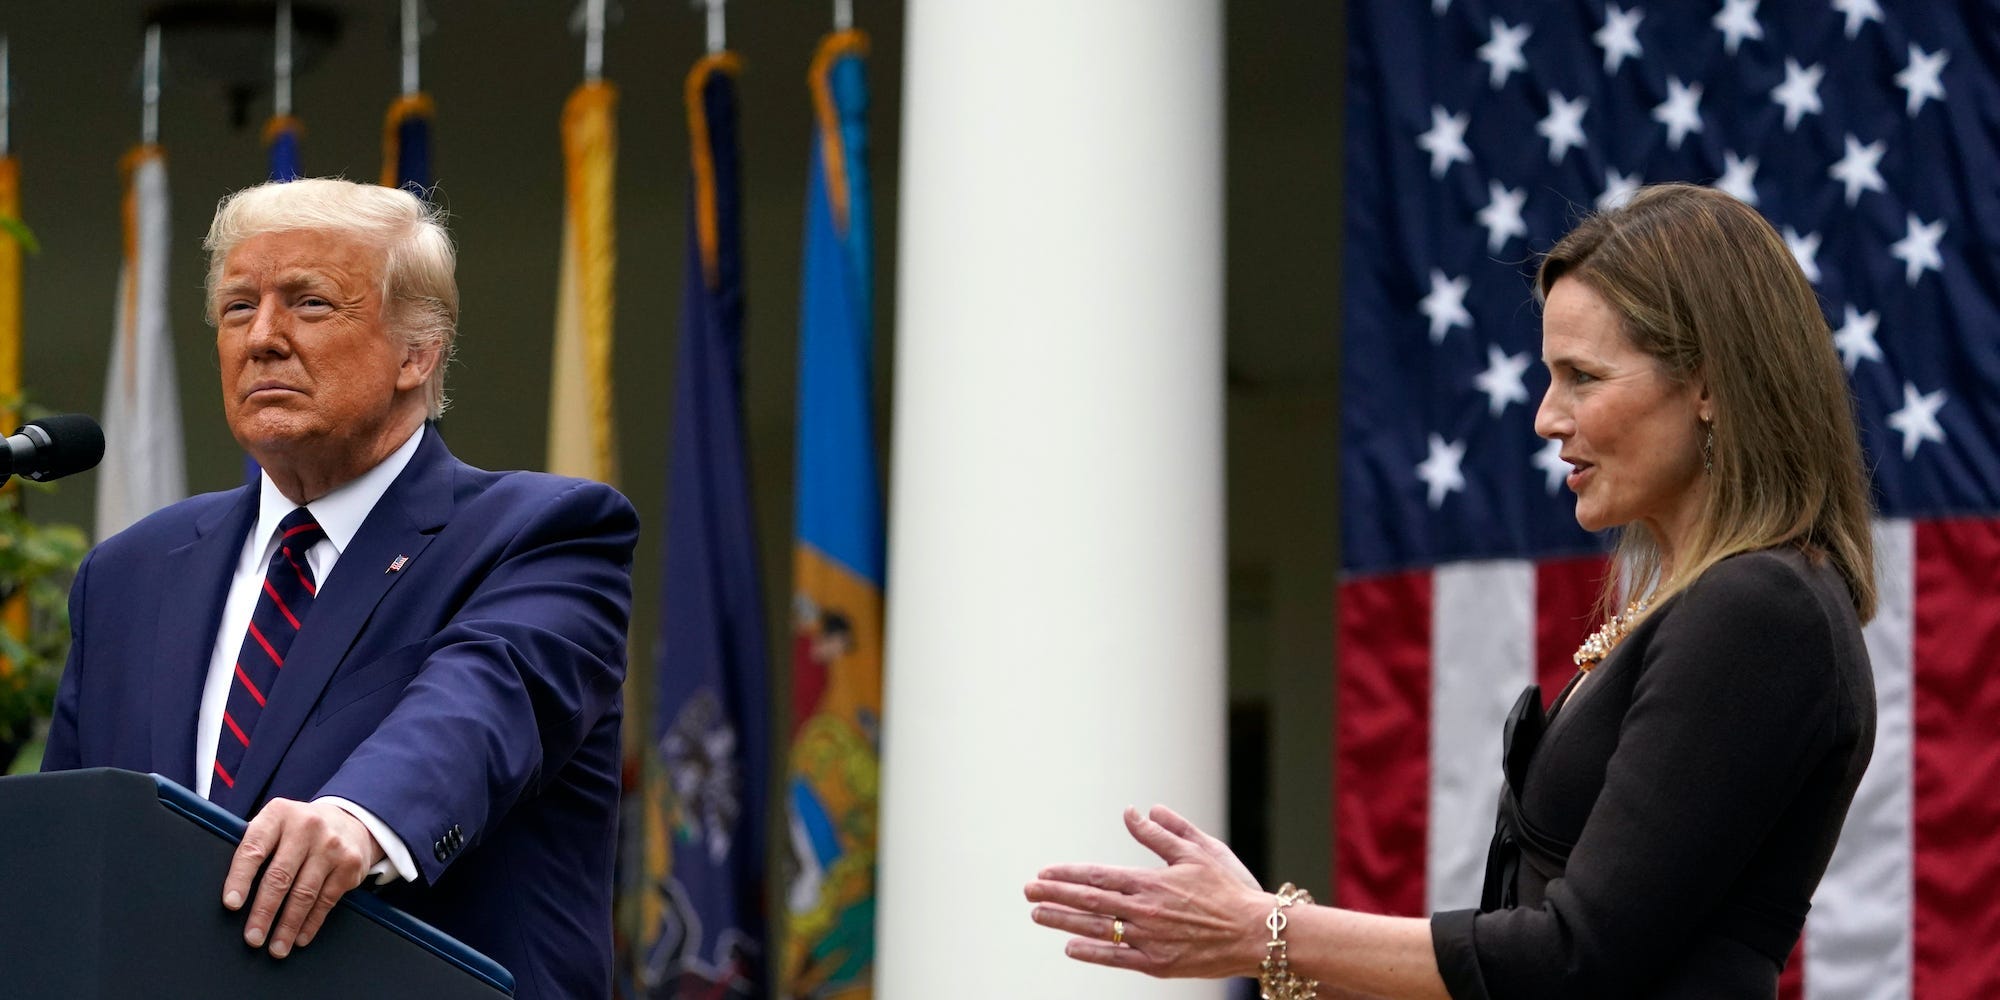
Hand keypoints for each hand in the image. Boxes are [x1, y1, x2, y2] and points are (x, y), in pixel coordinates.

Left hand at [223, 798, 385, 957]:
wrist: (350, 821)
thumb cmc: (299, 830)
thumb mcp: (276, 824)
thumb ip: (256, 846)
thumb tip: (231, 893)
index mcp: (278, 814)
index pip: (254, 849)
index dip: (240, 879)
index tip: (231, 904)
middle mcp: (307, 826)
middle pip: (280, 877)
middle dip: (263, 912)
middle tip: (253, 937)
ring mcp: (331, 845)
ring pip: (304, 894)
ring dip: (287, 925)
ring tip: (276, 947)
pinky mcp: (350, 865)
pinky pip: (326, 900)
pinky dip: (311, 922)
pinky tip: (300, 936)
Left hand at [1025, 805, 1268, 978]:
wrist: (1258, 933)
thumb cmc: (1231, 889)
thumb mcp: (1198, 851)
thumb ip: (1163, 832)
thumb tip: (1135, 811)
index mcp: (1151, 882)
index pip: (1097, 876)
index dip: (1067, 875)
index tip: (1043, 873)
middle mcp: (1144, 911)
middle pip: (1087, 901)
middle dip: (1053, 896)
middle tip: (1027, 891)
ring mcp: (1148, 939)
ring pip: (1095, 929)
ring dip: (1062, 921)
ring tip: (1037, 914)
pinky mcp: (1157, 964)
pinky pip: (1116, 958)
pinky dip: (1090, 952)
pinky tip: (1069, 946)